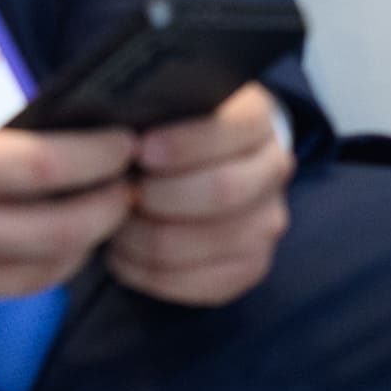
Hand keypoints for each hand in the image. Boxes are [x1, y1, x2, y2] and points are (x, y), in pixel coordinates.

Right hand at [0, 25, 135, 318]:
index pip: (42, 170)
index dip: (100, 158)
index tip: (129, 140)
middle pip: (55, 236)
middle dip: (109, 210)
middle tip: (134, 184)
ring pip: (29, 280)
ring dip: (75, 250)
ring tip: (96, 215)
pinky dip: (20, 274)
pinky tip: (30, 242)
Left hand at [106, 82, 294, 307]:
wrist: (202, 167)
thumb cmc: (173, 134)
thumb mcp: (170, 107)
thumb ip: (155, 111)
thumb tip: (122, 135)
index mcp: (259, 119)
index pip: (230, 130)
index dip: (183, 144)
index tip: (139, 150)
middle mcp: (275, 169)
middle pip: (221, 191)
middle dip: (158, 196)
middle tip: (123, 194)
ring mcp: (268, 221)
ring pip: (205, 242)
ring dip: (147, 239)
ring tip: (115, 226)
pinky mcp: (253, 265)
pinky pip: (202, 283)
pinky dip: (152, 275)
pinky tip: (126, 256)